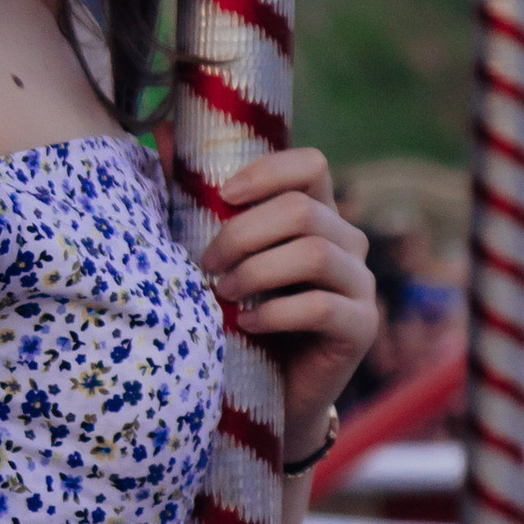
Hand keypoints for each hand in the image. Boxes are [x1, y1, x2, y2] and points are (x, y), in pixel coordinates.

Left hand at [199, 149, 377, 455]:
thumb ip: (199, 201)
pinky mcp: (361, 326)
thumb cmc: (241, 313)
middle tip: (206, 263)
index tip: (224, 194)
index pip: (311, 165)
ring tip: (221, 292)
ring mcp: (361, 284)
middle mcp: (349, 243)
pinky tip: (244, 323)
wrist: (269, 392)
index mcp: (319, 215)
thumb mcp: (221, 255)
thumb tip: (162, 130)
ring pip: (314, 253)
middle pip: (302, 211)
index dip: (268, 171)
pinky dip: (273, 313)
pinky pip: (320, 306)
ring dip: (256, 271)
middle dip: (243, 233)